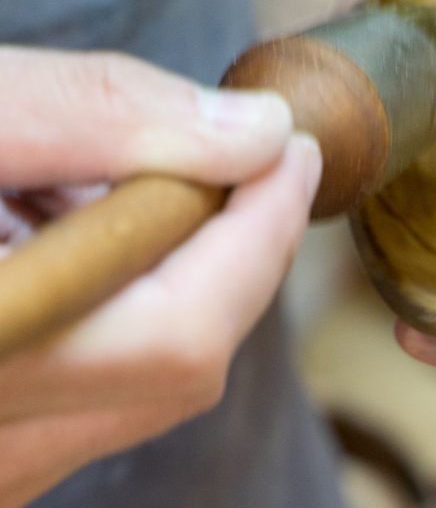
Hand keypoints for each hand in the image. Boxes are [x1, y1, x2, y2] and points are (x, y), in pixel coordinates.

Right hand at [0, 48, 320, 507]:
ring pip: (143, 381)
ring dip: (173, 274)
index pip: (182, 330)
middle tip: (245, 156)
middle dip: (232, 250)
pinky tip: (69, 231)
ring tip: (124, 178)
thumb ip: (105, 115)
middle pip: (177, 364)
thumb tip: (254, 131)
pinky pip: (92, 391)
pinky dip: (119, 305)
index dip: (260, 235)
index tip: (294, 151)